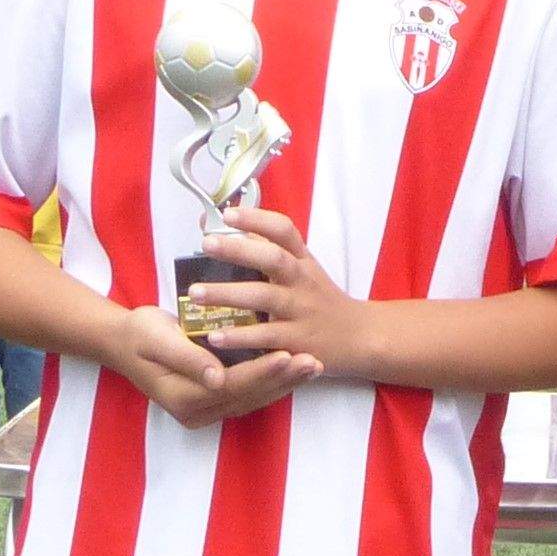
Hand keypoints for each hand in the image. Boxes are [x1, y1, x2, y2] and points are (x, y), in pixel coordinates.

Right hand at [109, 302, 319, 426]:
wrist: (124, 343)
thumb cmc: (140, 335)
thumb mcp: (157, 339)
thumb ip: (187, 358)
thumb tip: (216, 377)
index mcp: (183, 398)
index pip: (232, 385)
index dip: (261, 371)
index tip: (288, 353)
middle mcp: (197, 411)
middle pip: (249, 396)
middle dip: (284, 379)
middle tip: (314, 361)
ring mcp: (206, 410)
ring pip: (255, 397)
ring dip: (286, 382)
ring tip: (315, 365)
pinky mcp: (215, 400)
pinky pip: (250, 393)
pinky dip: (274, 381)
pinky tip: (296, 368)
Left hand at [185, 206, 369, 373]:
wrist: (360, 337)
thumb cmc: (320, 300)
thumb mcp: (302, 269)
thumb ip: (266, 248)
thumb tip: (226, 223)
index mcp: (302, 260)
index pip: (284, 230)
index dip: (257, 219)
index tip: (228, 213)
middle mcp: (303, 281)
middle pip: (274, 259)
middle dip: (239, 250)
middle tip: (207, 244)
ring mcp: (301, 311)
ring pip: (265, 297)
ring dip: (229, 294)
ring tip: (196, 293)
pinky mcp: (298, 342)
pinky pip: (267, 337)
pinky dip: (240, 337)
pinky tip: (215, 336)